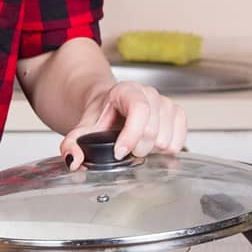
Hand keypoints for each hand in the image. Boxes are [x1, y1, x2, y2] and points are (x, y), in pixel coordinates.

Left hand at [61, 81, 187, 168]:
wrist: (112, 106)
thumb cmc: (102, 115)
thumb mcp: (84, 127)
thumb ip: (72, 143)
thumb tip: (74, 160)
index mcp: (126, 91)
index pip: (139, 110)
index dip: (131, 136)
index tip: (119, 153)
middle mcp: (150, 94)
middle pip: (153, 131)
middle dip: (137, 148)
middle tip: (125, 149)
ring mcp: (166, 103)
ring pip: (166, 139)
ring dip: (151, 150)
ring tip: (137, 144)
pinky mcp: (178, 114)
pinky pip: (179, 142)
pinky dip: (166, 150)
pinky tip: (151, 145)